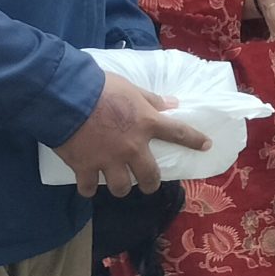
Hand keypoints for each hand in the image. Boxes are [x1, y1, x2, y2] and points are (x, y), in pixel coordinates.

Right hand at [52, 72, 212, 197]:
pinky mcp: (85, 167)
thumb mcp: (131, 88)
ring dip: (120, 188)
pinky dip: (87, 188)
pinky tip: (87, 186)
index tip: (206, 146)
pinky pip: (88, 188)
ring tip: (117, 185)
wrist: (67, 96)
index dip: (195, 140)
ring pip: (121, 187)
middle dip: (150, 184)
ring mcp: (109, 160)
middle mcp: (132, 147)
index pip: (179, 133)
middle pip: (149, 176)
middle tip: (148, 184)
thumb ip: (150, 100)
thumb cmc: (100, 87)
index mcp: (146, 123)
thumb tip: (172, 104)